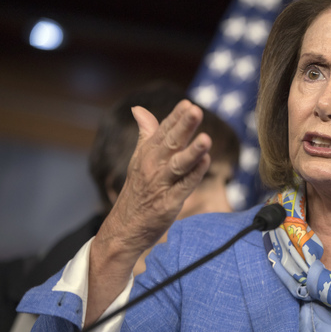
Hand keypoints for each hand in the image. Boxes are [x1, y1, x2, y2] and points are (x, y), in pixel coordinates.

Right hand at [96, 99, 211, 264]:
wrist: (124, 228)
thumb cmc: (137, 191)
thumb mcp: (139, 159)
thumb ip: (146, 134)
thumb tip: (139, 109)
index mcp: (147, 153)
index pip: (163, 131)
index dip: (176, 117)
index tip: (188, 103)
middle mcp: (153, 166)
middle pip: (171, 143)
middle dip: (184, 127)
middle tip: (196, 111)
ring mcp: (160, 185)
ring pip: (178, 164)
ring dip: (192, 151)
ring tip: (206, 138)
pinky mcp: (168, 203)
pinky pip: (184, 186)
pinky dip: (195, 175)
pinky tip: (206, 162)